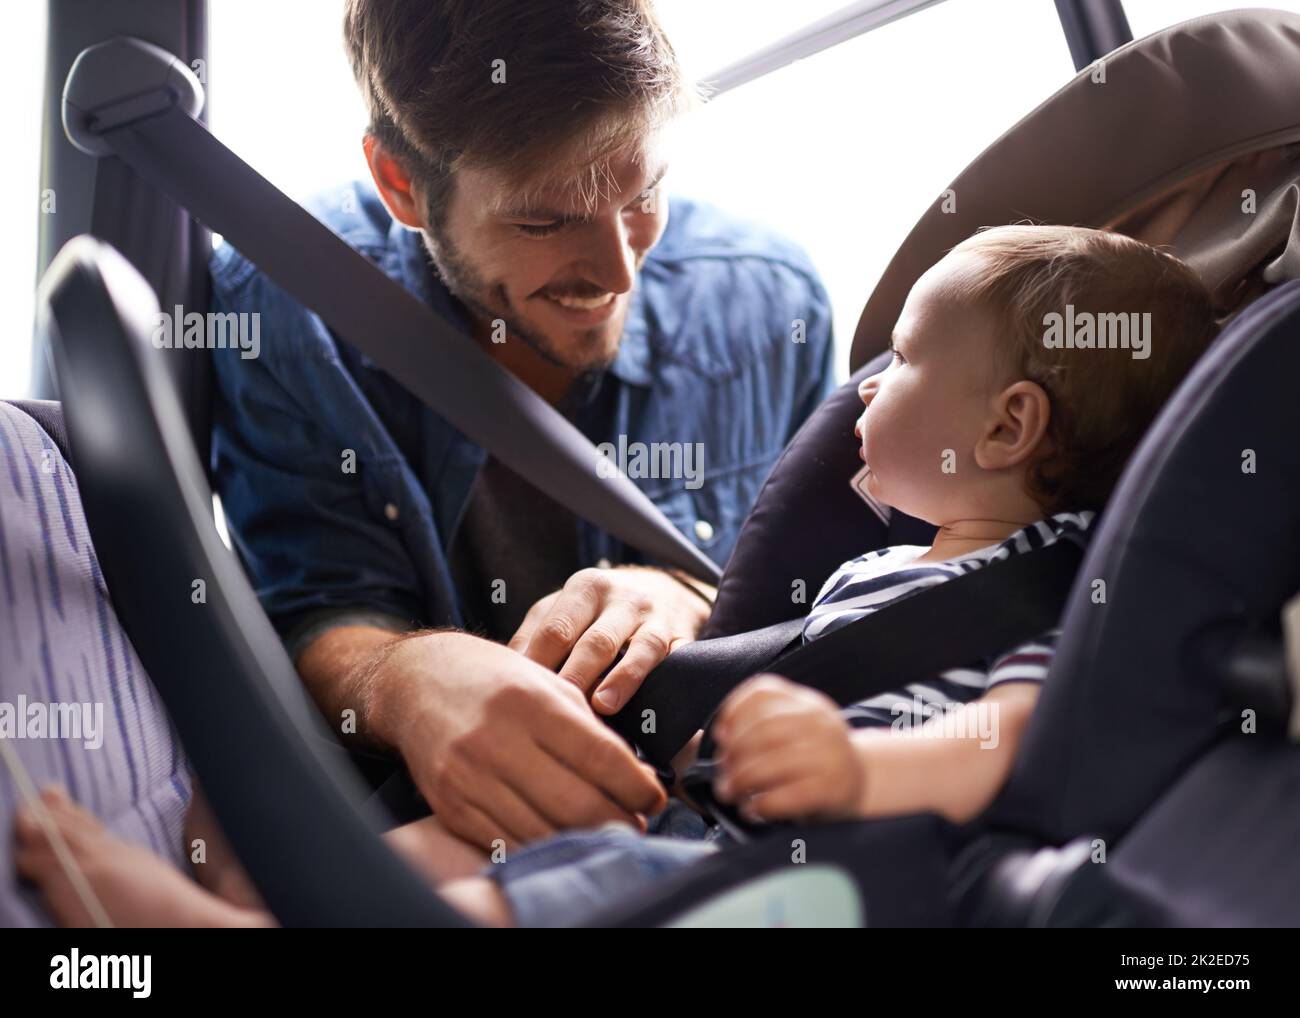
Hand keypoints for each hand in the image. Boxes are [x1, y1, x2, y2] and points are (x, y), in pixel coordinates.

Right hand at [374, 631, 666, 849]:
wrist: (417, 683)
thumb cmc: (492, 679)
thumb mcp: (545, 682)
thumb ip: (586, 726)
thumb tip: (633, 775)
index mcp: (530, 702)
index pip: (600, 755)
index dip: (636, 785)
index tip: (655, 797)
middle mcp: (497, 740)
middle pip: (576, 803)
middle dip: (619, 821)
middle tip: (637, 824)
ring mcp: (469, 778)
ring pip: (544, 830)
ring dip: (585, 840)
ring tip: (607, 834)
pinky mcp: (450, 807)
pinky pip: (507, 842)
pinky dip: (543, 845)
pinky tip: (562, 838)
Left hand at [509, 565, 712, 714]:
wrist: (664, 591)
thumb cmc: (597, 611)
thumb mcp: (562, 611)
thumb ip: (533, 638)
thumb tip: (504, 677)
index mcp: (584, 588)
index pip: (556, 630)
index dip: (538, 665)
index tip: (521, 698)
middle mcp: (622, 598)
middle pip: (595, 641)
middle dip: (575, 676)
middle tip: (556, 711)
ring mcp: (655, 617)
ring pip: (639, 648)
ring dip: (621, 679)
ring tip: (602, 706)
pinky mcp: (681, 637)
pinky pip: (674, 659)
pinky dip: (660, 681)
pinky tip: (647, 706)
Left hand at [712, 674, 864, 822]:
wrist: (861, 783)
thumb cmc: (815, 758)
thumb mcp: (798, 728)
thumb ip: (765, 723)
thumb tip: (721, 736)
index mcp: (807, 702)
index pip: (763, 691)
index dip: (733, 711)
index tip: (721, 735)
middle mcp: (820, 723)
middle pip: (761, 730)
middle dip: (732, 755)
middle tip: (722, 775)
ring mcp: (828, 755)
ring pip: (768, 764)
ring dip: (740, 781)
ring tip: (732, 793)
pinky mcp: (830, 789)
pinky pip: (784, 796)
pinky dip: (760, 805)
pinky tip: (753, 809)